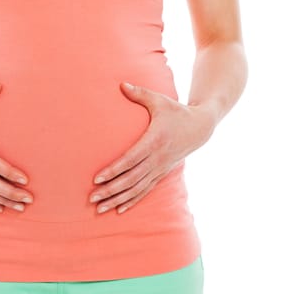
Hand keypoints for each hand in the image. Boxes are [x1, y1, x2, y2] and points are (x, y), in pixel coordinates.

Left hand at [89, 82, 215, 214]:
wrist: (200, 128)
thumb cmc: (176, 112)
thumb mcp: (160, 101)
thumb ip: (140, 94)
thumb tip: (121, 84)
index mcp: (154, 141)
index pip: (130, 160)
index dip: (113, 171)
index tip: (97, 178)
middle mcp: (157, 159)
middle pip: (131, 179)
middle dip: (111, 190)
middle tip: (92, 198)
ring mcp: (160, 169)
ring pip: (137, 189)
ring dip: (118, 200)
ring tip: (100, 209)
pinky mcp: (161, 174)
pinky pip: (145, 191)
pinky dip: (132, 201)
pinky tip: (119, 209)